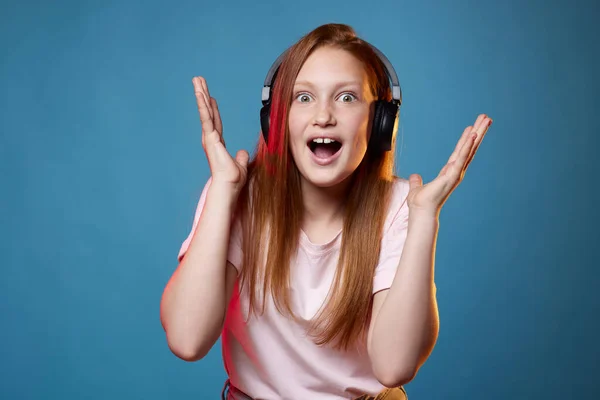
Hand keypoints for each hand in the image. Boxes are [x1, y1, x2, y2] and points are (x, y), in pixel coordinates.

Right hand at [192, 76, 248, 193]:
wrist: (229, 184)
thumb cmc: (233, 179)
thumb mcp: (240, 165)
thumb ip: (241, 157)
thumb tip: (242, 152)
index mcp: (217, 143)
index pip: (216, 122)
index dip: (213, 109)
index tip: (211, 97)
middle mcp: (211, 138)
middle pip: (207, 112)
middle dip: (203, 96)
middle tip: (198, 81)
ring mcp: (209, 136)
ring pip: (204, 110)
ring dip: (201, 94)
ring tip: (197, 80)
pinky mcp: (209, 136)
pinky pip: (206, 116)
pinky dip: (202, 104)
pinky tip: (199, 92)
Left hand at [407, 114, 492, 216]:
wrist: (420, 211)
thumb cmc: (420, 203)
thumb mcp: (417, 187)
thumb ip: (417, 181)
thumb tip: (415, 177)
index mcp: (448, 172)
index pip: (460, 152)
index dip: (466, 140)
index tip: (472, 127)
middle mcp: (455, 171)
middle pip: (469, 147)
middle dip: (478, 132)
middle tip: (486, 118)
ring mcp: (456, 172)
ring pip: (469, 149)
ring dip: (478, 134)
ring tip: (486, 120)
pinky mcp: (452, 175)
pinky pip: (461, 157)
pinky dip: (467, 146)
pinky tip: (473, 134)